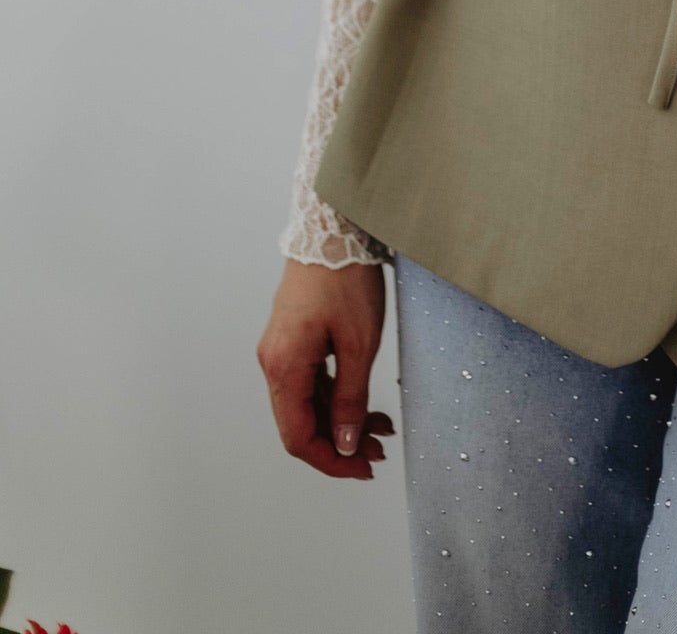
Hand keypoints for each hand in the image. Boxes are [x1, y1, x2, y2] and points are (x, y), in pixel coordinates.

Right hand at [257, 258, 394, 479]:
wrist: (333, 228)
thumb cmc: (346, 279)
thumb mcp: (359, 344)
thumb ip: (350, 399)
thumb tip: (344, 444)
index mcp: (283, 367)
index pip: (298, 436)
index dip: (330, 461)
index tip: (362, 469)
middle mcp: (274, 362)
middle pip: (301, 422)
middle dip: (340, 442)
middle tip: (379, 451)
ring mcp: (282, 349)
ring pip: (308, 403)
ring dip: (341, 420)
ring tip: (382, 428)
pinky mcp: (294, 338)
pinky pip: (310, 381)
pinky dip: (336, 396)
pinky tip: (364, 405)